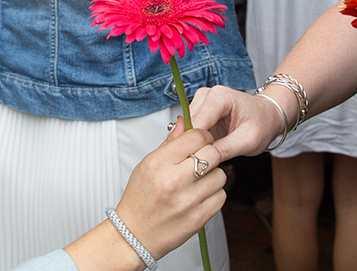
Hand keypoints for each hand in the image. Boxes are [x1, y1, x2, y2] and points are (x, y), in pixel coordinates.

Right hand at [112, 120, 226, 258]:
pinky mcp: (199, 218)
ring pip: (221, 175)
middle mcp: (174, 181)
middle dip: (210, 154)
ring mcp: (188, 201)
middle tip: (202, 160)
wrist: (135, 234)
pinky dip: (214, 195)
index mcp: (159, 163)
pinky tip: (199, 196)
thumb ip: (170, 143)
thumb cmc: (140, 198)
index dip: (203, 136)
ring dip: (213, 175)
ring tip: (198, 181)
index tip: (200, 141)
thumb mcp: (147, 164)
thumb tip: (185, 121)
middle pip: (213, 153)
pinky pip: (221, 196)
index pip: (196, 136)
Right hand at [188, 85, 287, 161]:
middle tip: (204, 163)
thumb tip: (202, 160)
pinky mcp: (198, 112)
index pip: (196, 123)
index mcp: (220, 96)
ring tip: (206, 157)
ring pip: (185, 129)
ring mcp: (200, 102)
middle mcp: (206, 95)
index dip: (195, 145)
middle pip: (187, 125)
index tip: (200, 162)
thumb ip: (226, 149)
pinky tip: (204, 151)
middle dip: (193, 145)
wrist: (267, 116)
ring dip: (192, 144)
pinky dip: (194, 143)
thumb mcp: (249, 141)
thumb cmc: (262, 124)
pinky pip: (188, 130)